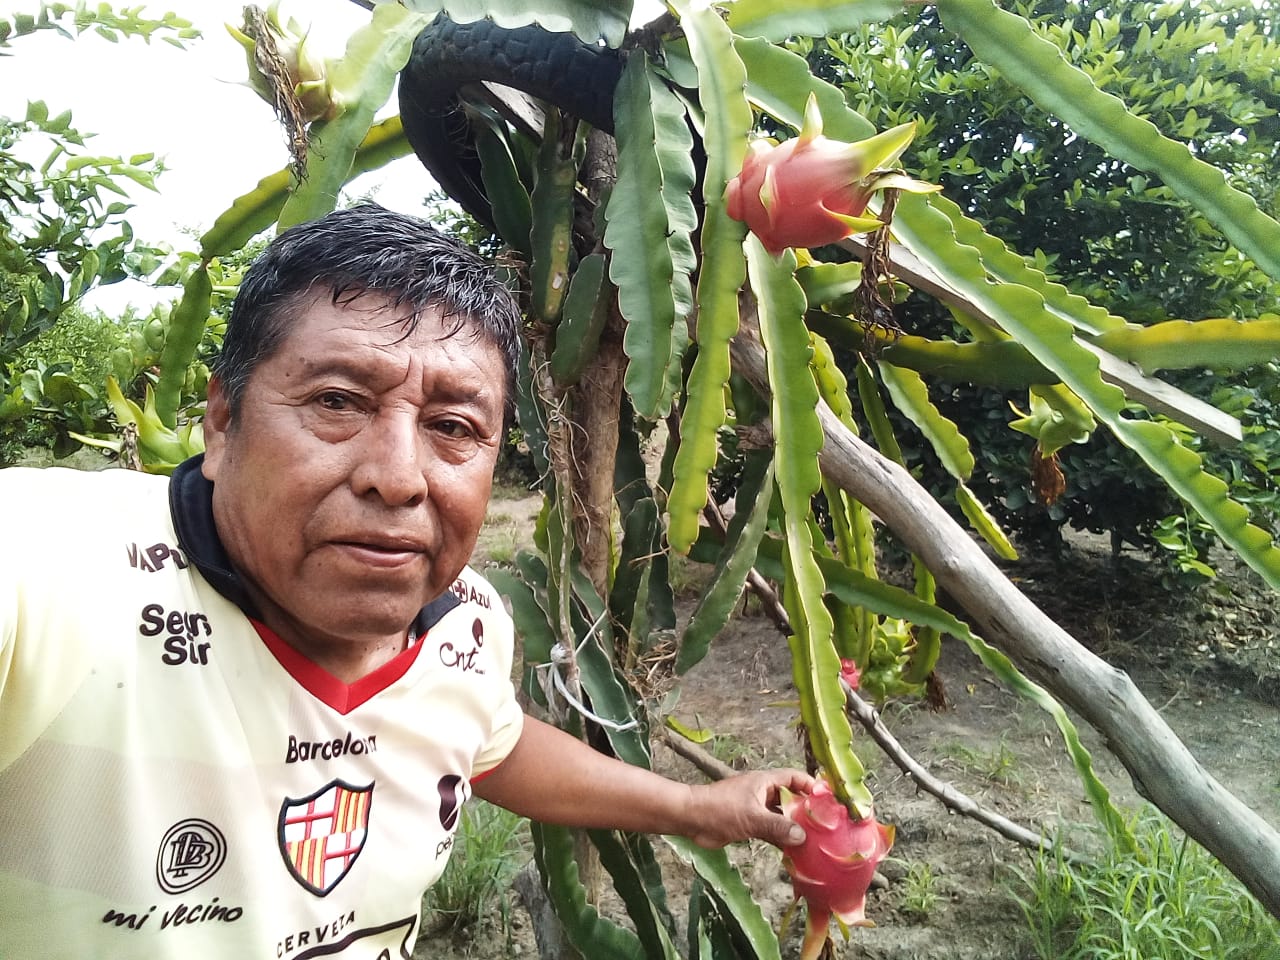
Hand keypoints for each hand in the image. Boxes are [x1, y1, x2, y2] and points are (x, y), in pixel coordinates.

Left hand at [683, 768, 814, 848]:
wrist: (691, 819)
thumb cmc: (720, 809)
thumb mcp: (752, 817)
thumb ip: (777, 827)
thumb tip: (802, 837)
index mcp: (765, 782)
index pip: (795, 777)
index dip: (811, 785)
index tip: (827, 800)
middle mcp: (763, 793)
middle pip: (791, 798)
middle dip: (806, 810)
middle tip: (825, 825)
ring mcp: (756, 808)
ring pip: (782, 816)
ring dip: (794, 826)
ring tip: (814, 840)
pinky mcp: (749, 824)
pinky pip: (772, 830)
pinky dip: (782, 838)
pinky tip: (793, 851)